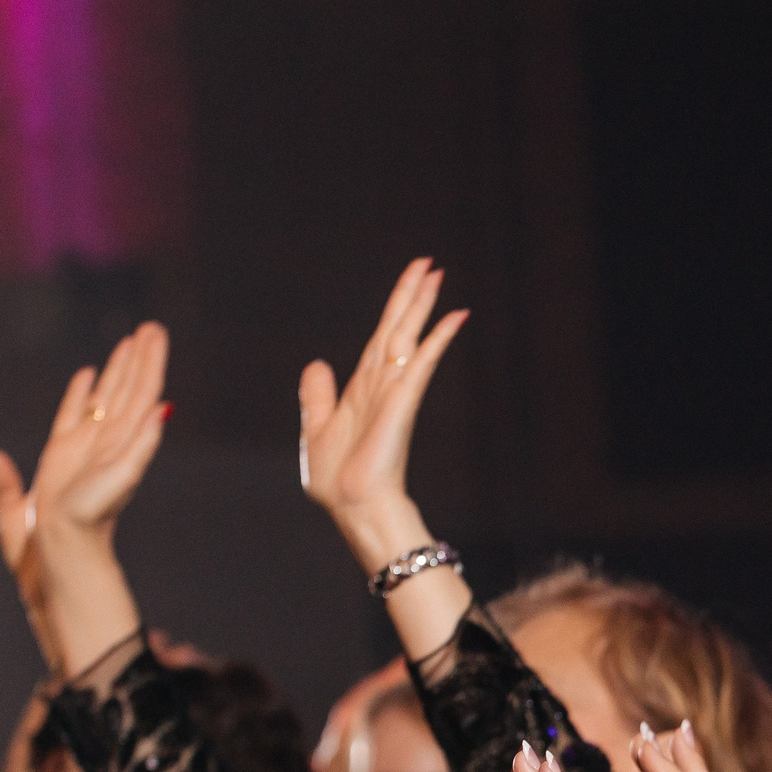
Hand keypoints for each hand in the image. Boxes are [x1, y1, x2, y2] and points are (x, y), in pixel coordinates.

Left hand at [0, 324, 171, 673]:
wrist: (51, 573)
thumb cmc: (36, 559)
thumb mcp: (11, 515)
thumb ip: (6, 486)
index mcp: (70, 462)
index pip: (87, 414)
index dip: (93, 386)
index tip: (96, 365)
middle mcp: (97, 455)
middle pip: (121, 397)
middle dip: (134, 362)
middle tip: (149, 328)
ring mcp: (114, 462)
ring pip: (134, 404)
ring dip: (146, 370)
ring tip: (156, 335)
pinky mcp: (123, 475)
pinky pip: (140, 441)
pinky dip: (150, 422)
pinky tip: (162, 399)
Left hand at [298, 258, 468, 561]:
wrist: (352, 507)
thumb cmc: (337, 480)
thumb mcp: (316, 429)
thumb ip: (318, 395)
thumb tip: (317, 363)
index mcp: (362, 389)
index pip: (381, 338)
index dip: (395, 308)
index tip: (410, 282)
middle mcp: (382, 384)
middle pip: (398, 328)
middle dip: (412, 296)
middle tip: (430, 265)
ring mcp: (395, 391)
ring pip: (409, 336)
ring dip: (422, 305)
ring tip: (437, 275)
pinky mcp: (403, 402)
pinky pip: (422, 361)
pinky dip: (438, 337)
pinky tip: (454, 316)